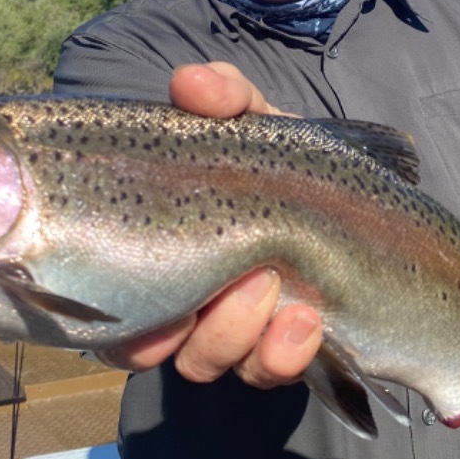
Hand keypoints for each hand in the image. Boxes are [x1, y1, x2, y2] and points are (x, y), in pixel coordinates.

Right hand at [97, 63, 322, 387]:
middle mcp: (178, 299)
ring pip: (203, 363)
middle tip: (245, 280)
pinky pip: (263, 374)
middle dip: (191, 324)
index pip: (102, 299)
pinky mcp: (276, 354)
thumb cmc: (283, 161)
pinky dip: (280, 354)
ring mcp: (227, 333)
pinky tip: (308, 321)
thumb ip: (225, 95)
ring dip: (236, 333)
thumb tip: (190, 83)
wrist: (357, 199)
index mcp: (157, 247)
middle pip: (143, 347)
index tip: (146, 310)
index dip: (109, 314)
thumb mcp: (255, 121)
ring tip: (276, 287)